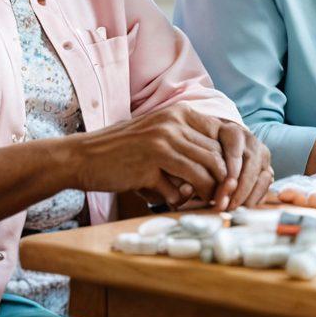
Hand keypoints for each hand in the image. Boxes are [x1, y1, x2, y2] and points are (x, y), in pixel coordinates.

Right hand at [71, 103, 272, 209]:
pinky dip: (180, 201)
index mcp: (178, 113)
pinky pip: (178, 190)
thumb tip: (223, 169)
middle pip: (215, 157)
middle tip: (222, 199)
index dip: (230, 162)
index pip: (220, 136)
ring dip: (207, 194)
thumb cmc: (124, 150)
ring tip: (204, 203)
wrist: (84, 157)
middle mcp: (172, 124)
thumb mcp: (159, 135)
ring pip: (203, 174)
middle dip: (223, 183)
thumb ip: (188, 145)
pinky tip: (173, 202)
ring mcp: (160, 144)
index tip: (231, 181)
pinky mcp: (148, 167)